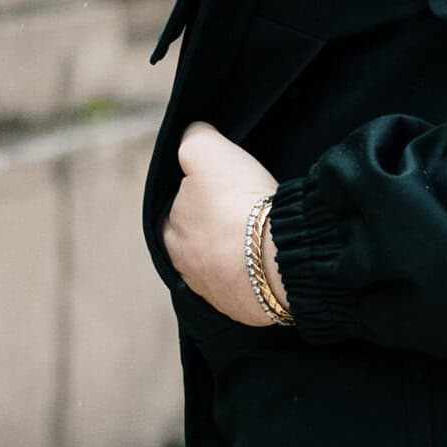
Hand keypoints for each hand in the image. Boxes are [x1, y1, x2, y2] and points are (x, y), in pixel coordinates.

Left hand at [162, 121, 290, 326]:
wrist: (276, 255)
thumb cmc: (237, 202)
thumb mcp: (206, 150)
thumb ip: (192, 139)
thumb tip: (192, 136)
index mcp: (169, 234)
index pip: (178, 208)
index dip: (201, 193)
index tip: (226, 187)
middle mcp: (187, 270)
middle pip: (201, 240)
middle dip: (219, 227)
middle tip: (246, 210)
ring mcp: (218, 294)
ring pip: (225, 266)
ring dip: (240, 252)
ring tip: (264, 235)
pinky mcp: (248, 310)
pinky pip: (251, 287)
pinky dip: (259, 273)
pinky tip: (273, 258)